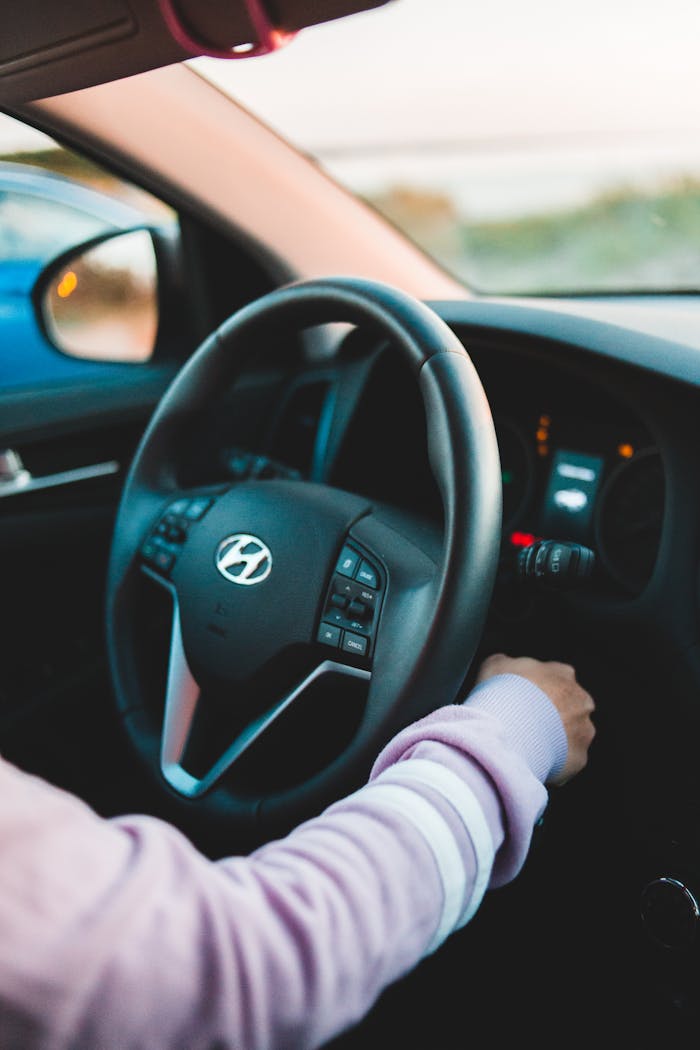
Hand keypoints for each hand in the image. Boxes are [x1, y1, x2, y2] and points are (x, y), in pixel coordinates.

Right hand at [476, 653, 595, 785]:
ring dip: (556, 739)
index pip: (558, 678)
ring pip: (573, 735)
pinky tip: (533, 760)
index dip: (540, 690)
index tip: (525, 698)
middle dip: (553, 715)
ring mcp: (583, 730)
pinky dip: (553, 762)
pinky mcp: (579, 757)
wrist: (507, 729)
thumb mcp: (496, 665)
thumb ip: (510, 664)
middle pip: (570, 706)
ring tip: (528, 744)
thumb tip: (506, 667)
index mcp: (562, 674)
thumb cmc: (502, 694)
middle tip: (527, 723)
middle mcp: (580, 700)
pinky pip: (567, 762)